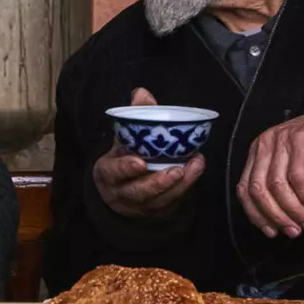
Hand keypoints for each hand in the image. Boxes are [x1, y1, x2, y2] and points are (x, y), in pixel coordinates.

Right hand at [93, 87, 205, 218]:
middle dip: (158, 182)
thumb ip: (134, 116)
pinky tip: (196, 171)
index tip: (140, 162)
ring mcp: (140, 206)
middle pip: (138, 192)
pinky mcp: (156, 211)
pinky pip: (171, 203)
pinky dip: (185, 188)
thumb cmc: (123, 157)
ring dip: (179, 185)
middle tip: (177, 170)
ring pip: (158, 200)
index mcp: (108, 173)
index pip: (113, 172)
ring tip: (194, 167)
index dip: (125, 169)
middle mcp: (121, 193)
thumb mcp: (123, 139)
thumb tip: (142, 93)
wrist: (121, 189)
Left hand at [237, 98, 303, 238]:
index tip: (271, 232)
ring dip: (294, 211)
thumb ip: (288, 193)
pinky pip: (299, 178)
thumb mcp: (301, 174)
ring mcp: (283, 139)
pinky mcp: (302, 139)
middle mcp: (266, 144)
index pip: (245, 189)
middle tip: (294, 231)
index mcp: (259, 152)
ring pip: (277, 186)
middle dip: (276, 216)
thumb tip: (282, 221)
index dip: (256, 215)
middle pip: (258, 190)